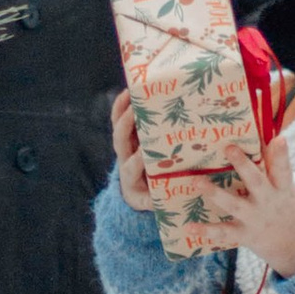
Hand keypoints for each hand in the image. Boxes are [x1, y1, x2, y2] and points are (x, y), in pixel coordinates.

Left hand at [111, 89, 152, 209]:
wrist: (134, 193)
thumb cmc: (149, 196)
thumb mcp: (154, 202)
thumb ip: (161, 200)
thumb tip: (177, 194)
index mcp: (130, 176)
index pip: (132, 166)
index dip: (138, 159)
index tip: (146, 151)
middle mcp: (124, 159)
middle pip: (120, 141)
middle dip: (126, 126)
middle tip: (136, 111)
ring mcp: (124, 147)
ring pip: (118, 127)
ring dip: (122, 110)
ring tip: (131, 92)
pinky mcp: (125, 138)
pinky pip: (118, 120)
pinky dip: (120, 106)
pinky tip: (128, 91)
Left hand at [206, 142, 294, 279]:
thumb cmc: (288, 208)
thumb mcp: (287, 188)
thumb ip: (275, 167)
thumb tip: (267, 138)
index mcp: (282, 188)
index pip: (283, 169)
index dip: (282, 155)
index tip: (279, 139)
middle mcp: (268, 202)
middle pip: (256, 182)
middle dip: (243, 166)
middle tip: (229, 148)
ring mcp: (255, 219)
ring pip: (234, 204)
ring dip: (214, 193)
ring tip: (196, 182)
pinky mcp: (245, 234)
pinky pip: (223, 232)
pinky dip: (206, 231)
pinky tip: (189, 227)